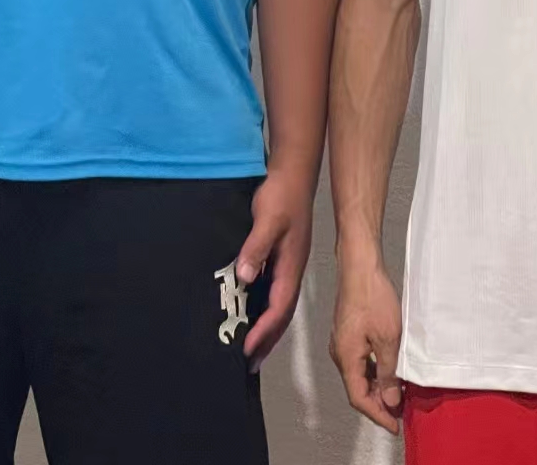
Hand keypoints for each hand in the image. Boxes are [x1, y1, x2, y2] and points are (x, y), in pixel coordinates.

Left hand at [237, 168, 313, 369]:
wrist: (292, 173)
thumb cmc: (281, 195)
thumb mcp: (267, 220)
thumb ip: (256, 248)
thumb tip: (245, 277)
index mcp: (291, 266)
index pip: (278, 308)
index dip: (263, 332)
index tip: (246, 351)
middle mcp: (291, 270)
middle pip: (281, 313)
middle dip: (267, 339)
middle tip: (249, 363)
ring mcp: (288, 263)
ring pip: (278, 303)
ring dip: (266, 326)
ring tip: (250, 346)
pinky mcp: (281, 256)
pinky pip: (273, 290)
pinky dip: (263, 307)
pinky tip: (251, 309)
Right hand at [329, 253, 403, 433]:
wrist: (360, 264)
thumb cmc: (372, 296)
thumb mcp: (389, 338)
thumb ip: (389, 373)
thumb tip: (391, 399)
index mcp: (346, 357)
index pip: (359, 398)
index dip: (378, 415)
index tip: (395, 425)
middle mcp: (339, 352)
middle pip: (357, 388)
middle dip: (379, 403)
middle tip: (400, 411)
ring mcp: (342, 341)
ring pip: (359, 374)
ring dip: (378, 386)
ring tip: (399, 392)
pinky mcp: (347, 331)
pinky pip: (359, 360)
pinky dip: (374, 370)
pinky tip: (389, 368)